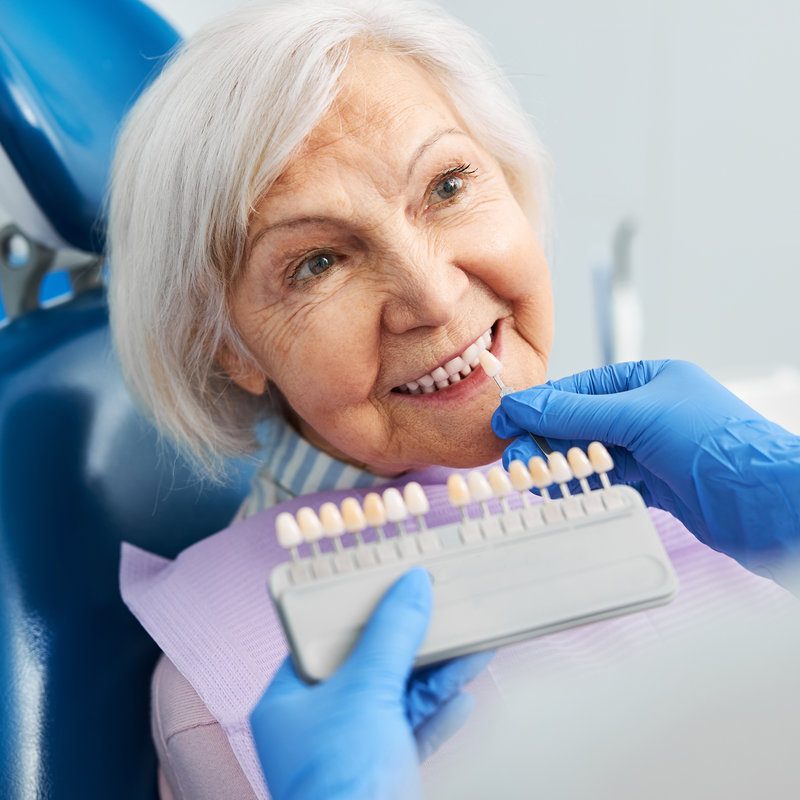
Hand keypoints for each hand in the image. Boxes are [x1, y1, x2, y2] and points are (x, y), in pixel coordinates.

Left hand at [249, 568, 492, 799]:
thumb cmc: (343, 783)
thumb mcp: (367, 692)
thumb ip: (391, 635)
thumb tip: (412, 583)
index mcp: (289, 701)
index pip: (322, 639)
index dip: (358, 611)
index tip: (392, 586)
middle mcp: (316, 725)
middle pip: (368, 666)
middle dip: (411, 642)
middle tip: (443, 611)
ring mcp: (351, 752)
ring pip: (397, 699)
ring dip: (436, 675)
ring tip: (473, 647)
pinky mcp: (383, 775)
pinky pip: (414, 732)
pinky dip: (439, 713)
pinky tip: (465, 695)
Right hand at [491, 359, 799, 568]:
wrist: (766, 503)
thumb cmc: (715, 445)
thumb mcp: (637, 417)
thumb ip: (576, 412)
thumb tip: (525, 404)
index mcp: (649, 380)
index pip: (581, 388)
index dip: (540, 405)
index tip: (506, 420)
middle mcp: (649, 411)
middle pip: (581, 422)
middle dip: (546, 438)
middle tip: (516, 459)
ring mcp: (652, 448)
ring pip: (591, 453)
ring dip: (560, 464)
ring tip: (530, 477)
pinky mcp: (656, 483)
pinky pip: (607, 479)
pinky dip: (582, 485)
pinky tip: (560, 491)